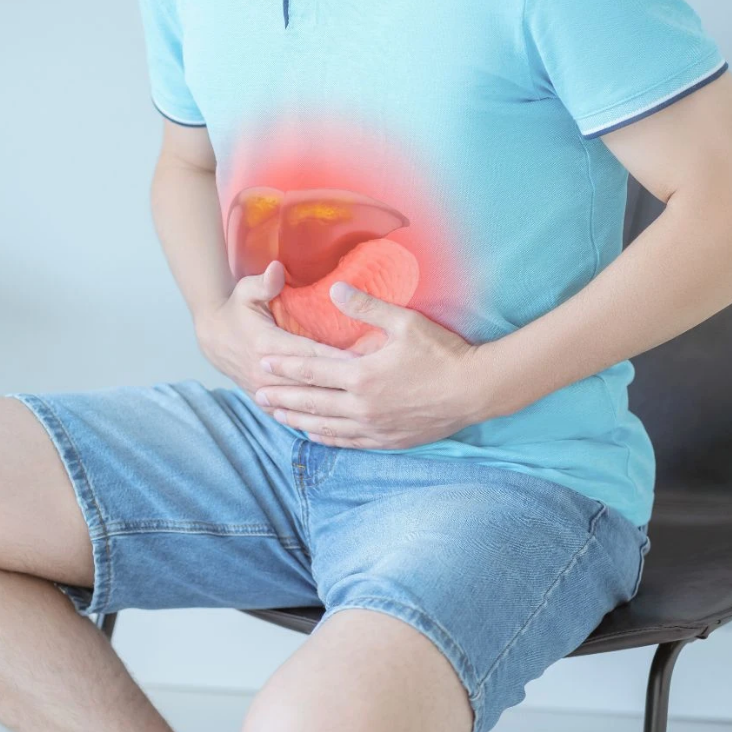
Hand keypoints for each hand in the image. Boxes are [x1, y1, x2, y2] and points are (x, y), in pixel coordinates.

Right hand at [194, 261, 356, 407]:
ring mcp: (265, 391)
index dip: (339, 358)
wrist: (212, 339)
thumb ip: (264, 283)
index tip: (367, 360)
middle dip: (344, 383)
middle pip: (313, 382)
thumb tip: (277, 269)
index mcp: (268, 345)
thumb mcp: (245, 292)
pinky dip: (315, 418)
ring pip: (305, 403)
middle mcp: (267, 372)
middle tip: (377, 384)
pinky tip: (339, 422)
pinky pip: (293, 414)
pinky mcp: (265, 401)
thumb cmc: (236, 312)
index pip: (311, 354)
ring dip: (334, 404)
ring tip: (365, 404)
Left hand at [252, 281, 485, 448]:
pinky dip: (327, 437)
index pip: (312, 371)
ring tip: (277, 416)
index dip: (285, 367)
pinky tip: (315, 434)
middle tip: (256, 394)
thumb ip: (366, 307)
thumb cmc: (443, 353)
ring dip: (298, 420)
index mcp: (362, 375)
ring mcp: (374, 427)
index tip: (263, 363)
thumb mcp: (405, 322)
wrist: (475, 391)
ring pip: (325, 426)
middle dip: (282, 397)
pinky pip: (349, 442)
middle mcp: (362, 406)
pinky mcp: (388, 440)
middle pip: (311, 402)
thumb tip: (334, 289)